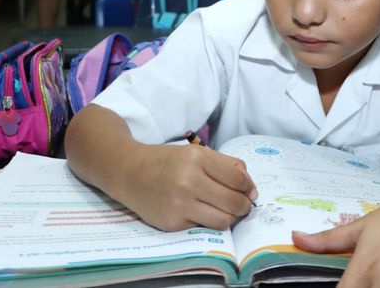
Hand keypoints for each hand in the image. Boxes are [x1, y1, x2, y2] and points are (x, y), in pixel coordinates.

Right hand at [117, 143, 257, 231]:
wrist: (130, 172)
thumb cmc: (167, 161)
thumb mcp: (196, 153)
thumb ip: (225, 164)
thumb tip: (249, 185)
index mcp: (198, 158)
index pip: (238, 179)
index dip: (248, 187)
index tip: (248, 190)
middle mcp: (189, 180)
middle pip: (234, 202)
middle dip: (244, 205)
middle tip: (242, 204)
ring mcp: (180, 204)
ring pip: (223, 220)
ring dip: (230, 217)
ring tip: (225, 210)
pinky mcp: (173, 223)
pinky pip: (204, 227)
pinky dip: (207, 221)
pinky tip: (201, 211)